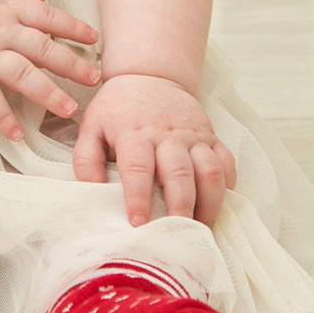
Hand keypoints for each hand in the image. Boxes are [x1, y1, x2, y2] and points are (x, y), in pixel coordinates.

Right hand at [0, 0, 101, 143]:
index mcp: (7, 9)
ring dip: (48, 93)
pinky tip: (16, 134)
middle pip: (43, 49)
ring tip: (68, 110)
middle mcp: (0, 32)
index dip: (73, 28)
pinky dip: (2, 118)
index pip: (48, 17)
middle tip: (95, 79)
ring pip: (22, 75)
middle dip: (72, 64)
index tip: (93, 40)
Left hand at [74, 73, 235, 227]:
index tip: (137, 223)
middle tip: (177, 235)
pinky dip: (227, 185)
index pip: (138, 168)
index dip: (138, 197)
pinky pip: (227, 161)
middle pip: (179, 173)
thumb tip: (91, 191)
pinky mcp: (211, 136)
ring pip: (210, 170)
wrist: (149, 76)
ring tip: (201, 229)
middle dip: (180, 207)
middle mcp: (167, 135)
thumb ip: (86, 160)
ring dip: (209, 203)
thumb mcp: (91, 127)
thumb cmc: (117, 110)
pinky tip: (219, 204)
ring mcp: (193, 135)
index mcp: (134, 134)